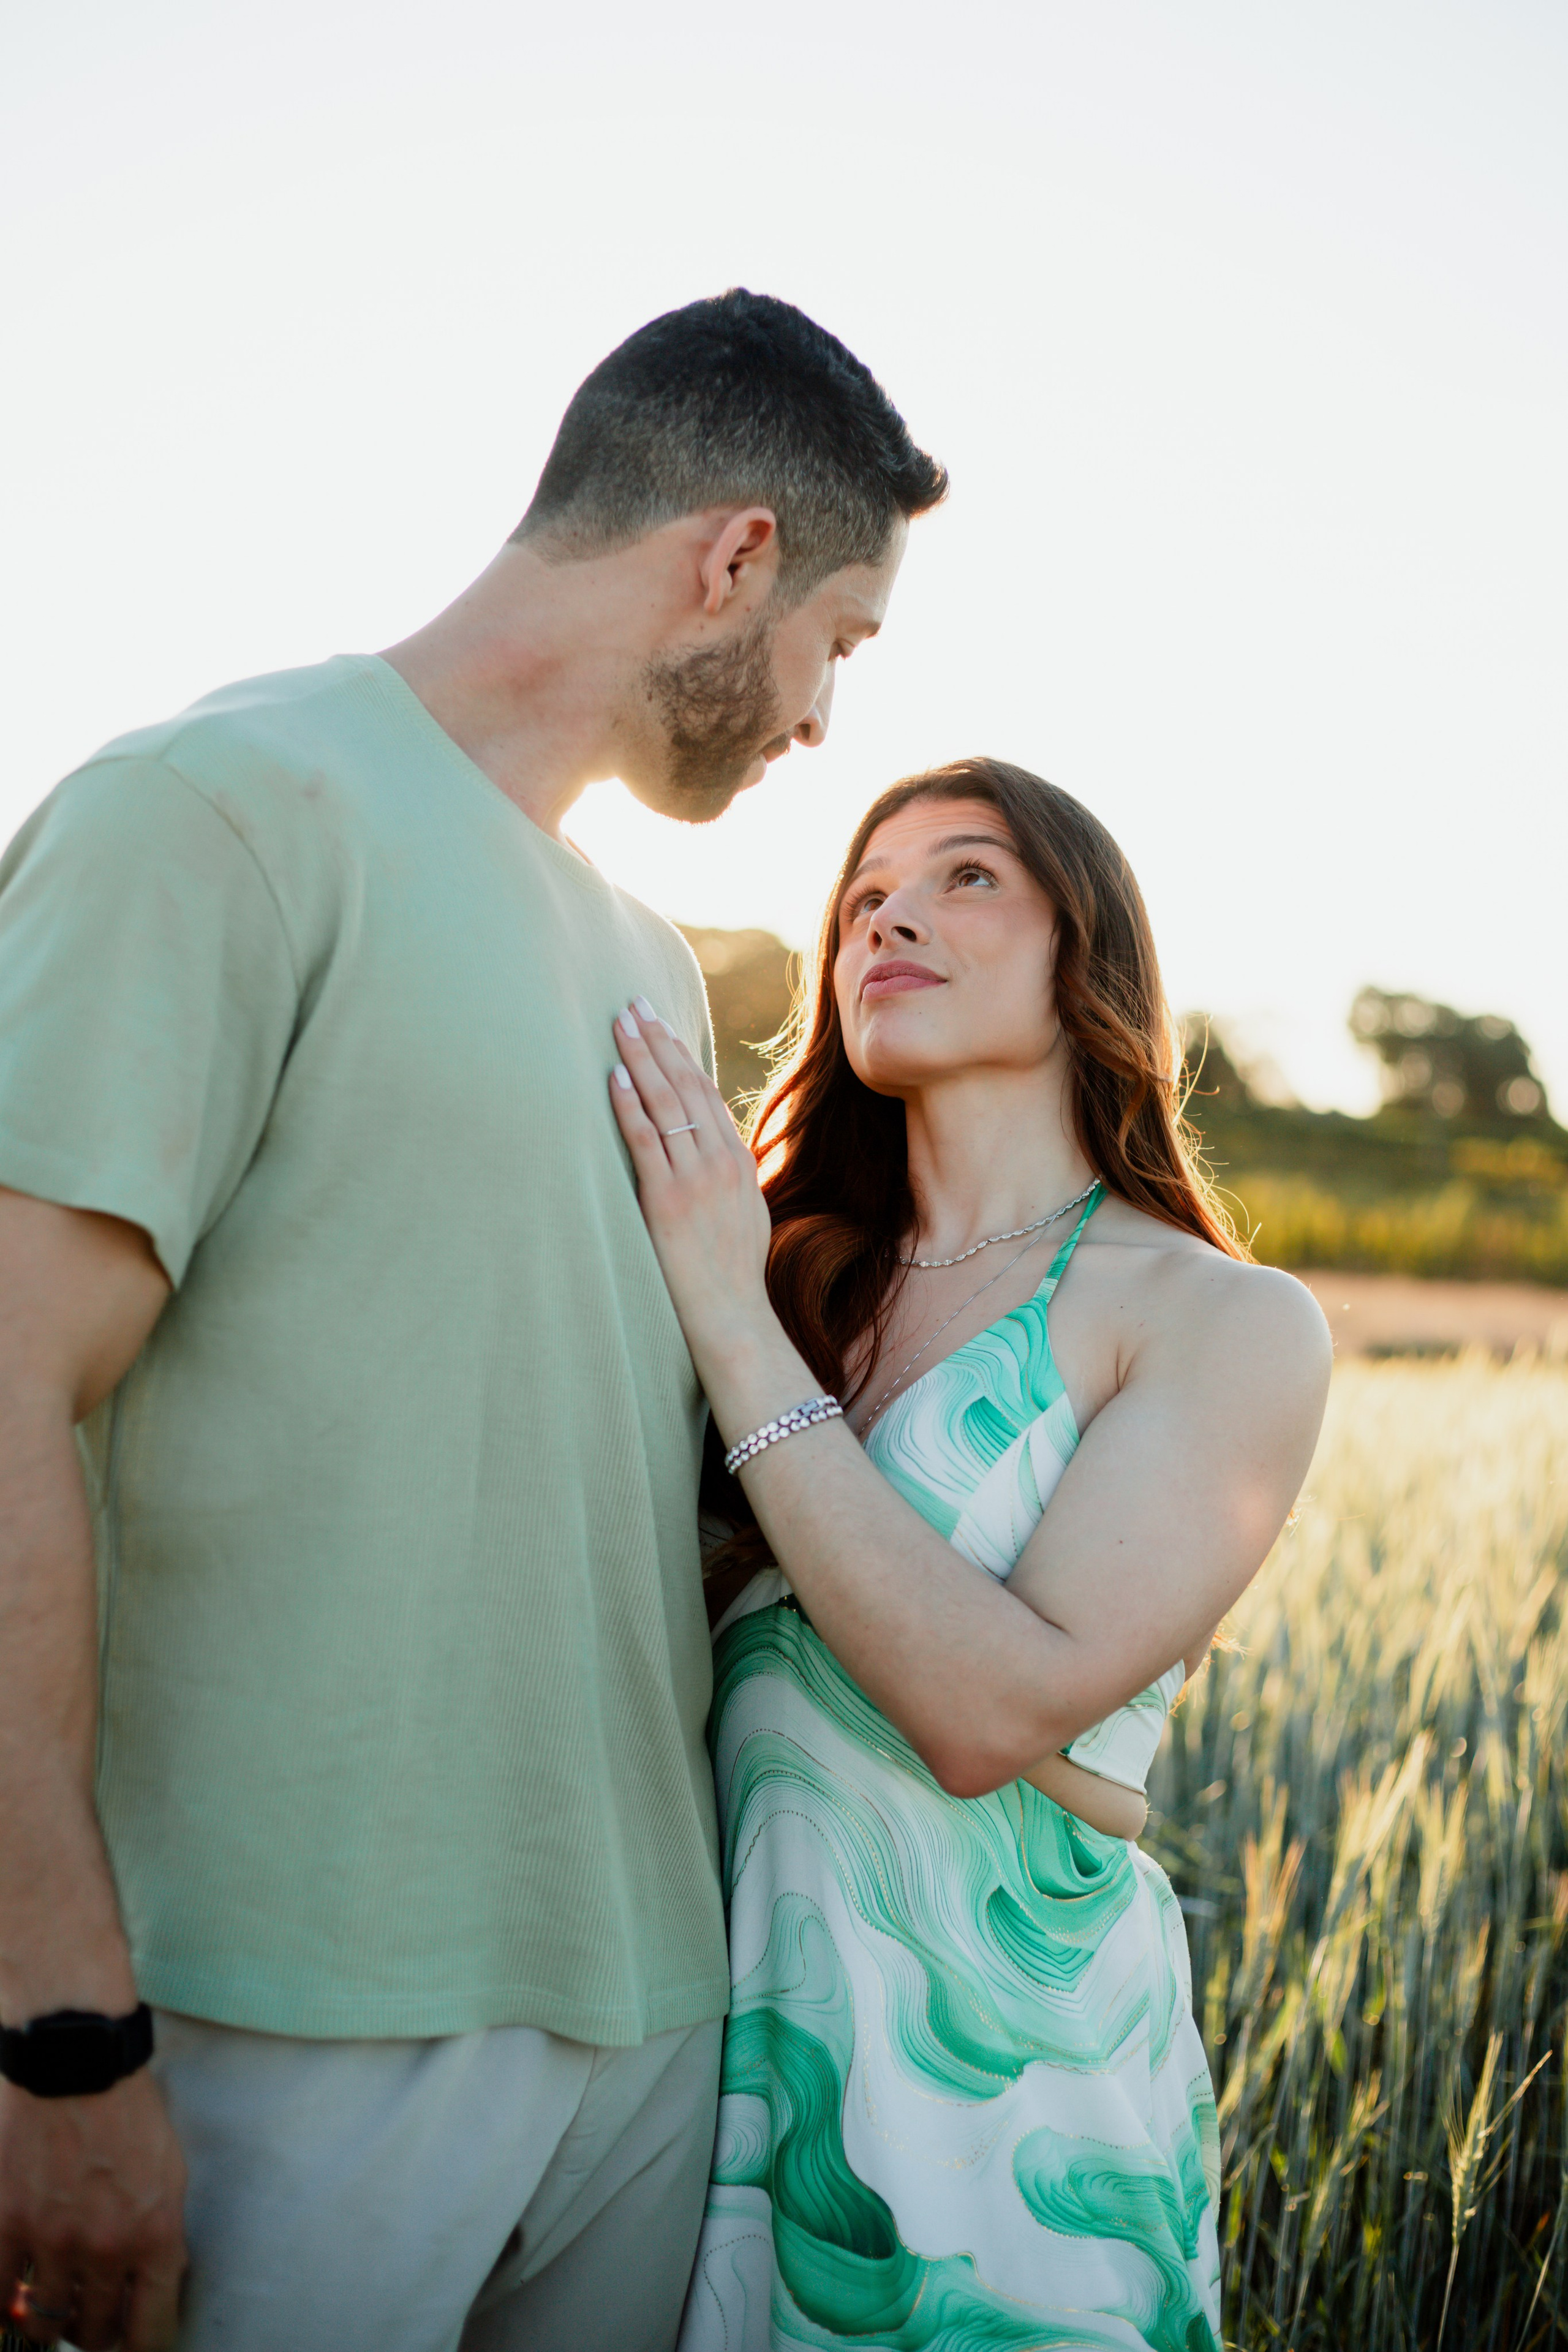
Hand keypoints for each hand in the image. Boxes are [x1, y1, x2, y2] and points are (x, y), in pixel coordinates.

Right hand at [0, 2069, 186, 2349]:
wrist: (76, 2062)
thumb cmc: (128, 2109)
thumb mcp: (169, 2172)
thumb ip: (160, 2232)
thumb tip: (151, 2280)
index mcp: (155, 2234)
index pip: (151, 2328)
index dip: (142, 2343)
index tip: (134, 2341)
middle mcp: (104, 2248)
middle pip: (94, 2331)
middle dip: (95, 2331)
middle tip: (90, 2318)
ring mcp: (52, 2240)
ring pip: (45, 2321)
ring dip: (49, 2319)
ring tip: (52, 2304)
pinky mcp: (6, 2225)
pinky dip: (5, 2298)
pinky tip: (13, 2290)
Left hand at [607, 1000, 774, 1376]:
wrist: (733, 1317)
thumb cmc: (732, 1276)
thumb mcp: (743, 1216)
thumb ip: (726, 1180)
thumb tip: (709, 1158)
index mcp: (739, 1162)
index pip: (707, 1094)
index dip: (682, 1056)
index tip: (662, 1026)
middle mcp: (721, 1162)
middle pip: (686, 1085)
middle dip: (658, 1040)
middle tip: (634, 1003)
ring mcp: (696, 1179)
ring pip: (666, 1103)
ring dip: (640, 1058)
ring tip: (618, 1023)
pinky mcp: (668, 1199)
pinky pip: (646, 1141)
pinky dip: (629, 1106)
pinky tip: (615, 1077)